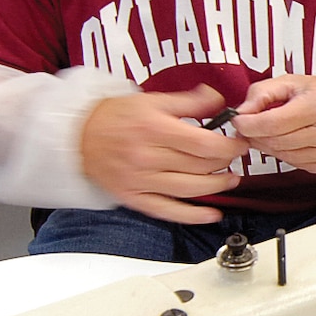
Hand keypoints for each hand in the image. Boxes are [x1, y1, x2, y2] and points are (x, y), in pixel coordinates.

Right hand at [81, 85, 247, 222]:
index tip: (239, 143)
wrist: (76, 136)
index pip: (204, 144)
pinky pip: (168, 210)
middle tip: (234, 157)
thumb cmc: (112, 116)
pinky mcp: (134, 197)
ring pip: (189, 189)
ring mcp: (141, 180)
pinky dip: (192, 215)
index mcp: (154, 129)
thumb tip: (217, 100)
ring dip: (216, 186)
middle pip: (200, 166)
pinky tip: (211, 215)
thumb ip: (188, 101)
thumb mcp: (151, 99)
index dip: (230, 146)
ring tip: (229, 178)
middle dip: (225, 162)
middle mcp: (148, 156)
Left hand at [233, 76, 315, 174]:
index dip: (248, 124)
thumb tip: (240, 113)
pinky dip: (287, 155)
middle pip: (274, 142)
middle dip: (255, 135)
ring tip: (271, 132)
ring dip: (269, 146)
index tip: (238, 120)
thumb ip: (262, 92)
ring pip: (283, 157)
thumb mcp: (294, 81)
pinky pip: (296, 165)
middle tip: (250, 126)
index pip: (271, 123)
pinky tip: (291, 141)